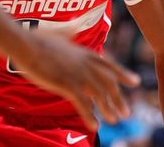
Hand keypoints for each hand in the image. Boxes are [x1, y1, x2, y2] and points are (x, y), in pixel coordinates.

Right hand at [11, 31, 139, 129]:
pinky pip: (83, 103)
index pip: (109, 65)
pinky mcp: (67, 84)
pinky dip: (89, 115)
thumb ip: (69, 42)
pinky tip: (94, 125)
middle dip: (118, 98)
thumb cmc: (38, 41)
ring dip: (108, 109)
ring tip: (114, 121)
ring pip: (99, 95)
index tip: (136, 82)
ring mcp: (77, 74)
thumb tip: (71, 37)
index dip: (123, 74)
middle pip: (108, 83)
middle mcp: (85, 63)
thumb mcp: (60, 38)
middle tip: (126, 112)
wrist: (27, 45)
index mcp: (84, 52)